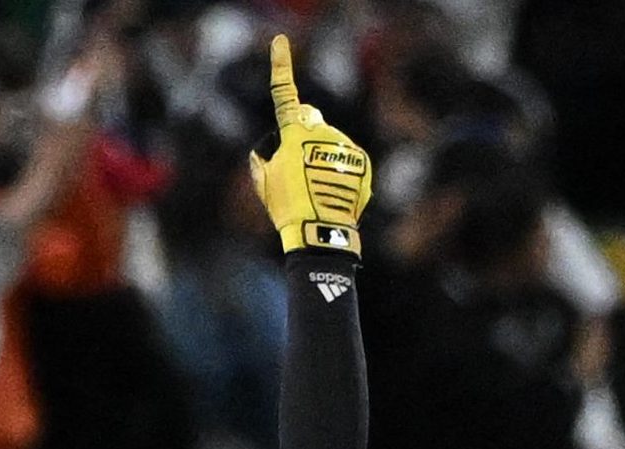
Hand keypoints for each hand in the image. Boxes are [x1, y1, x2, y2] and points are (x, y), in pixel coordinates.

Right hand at [248, 35, 370, 253]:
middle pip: (311, 121)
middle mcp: (322, 131)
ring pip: (331, 142)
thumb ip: (262, 159)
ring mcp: (344, 145)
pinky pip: (348, 159)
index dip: (280, 67)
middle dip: (305, 134)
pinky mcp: (362, 160)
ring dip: (323, 157)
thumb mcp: (263, 183)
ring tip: (317, 188)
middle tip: (297, 167)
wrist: (321, 231)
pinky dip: (342, 172)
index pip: (284, 94)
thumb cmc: (287, 207)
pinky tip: (333, 193)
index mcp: (294, 133)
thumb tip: (265, 152)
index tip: (280, 42)